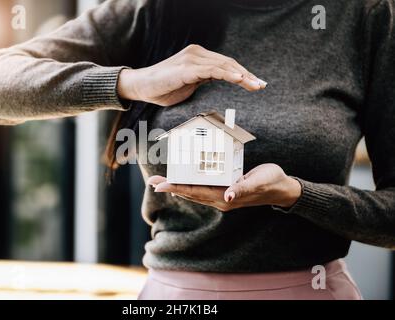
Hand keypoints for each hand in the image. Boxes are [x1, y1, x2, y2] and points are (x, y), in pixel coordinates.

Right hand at [117, 44, 266, 106]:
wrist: (141, 87)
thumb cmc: (163, 88)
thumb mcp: (188, 85)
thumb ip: (203, 81)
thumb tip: (218, 83)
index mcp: (198, 57)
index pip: (225, 64)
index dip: (242, 73)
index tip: (256, 83)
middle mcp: (197, 54)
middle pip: (229, 63)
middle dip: (247, 75)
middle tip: (262, 85)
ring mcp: (192, 59)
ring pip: (224, 65)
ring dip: (243, 76)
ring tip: (256, 85)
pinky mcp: (187, 68)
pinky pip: (213, 70)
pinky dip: (228, 74)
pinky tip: (240, 80)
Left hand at [147, 164, 301, 211]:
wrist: (281, 189)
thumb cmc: (271, 183)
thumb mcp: (258, 182)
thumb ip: (243, 189)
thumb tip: (228, 196)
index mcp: (225, 198)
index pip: (195, 192)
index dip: (176, 187)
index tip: (160, 185)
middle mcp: (220, 199)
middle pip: (190, 193)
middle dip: (170, 187)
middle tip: (152, 181)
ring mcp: (221, 196)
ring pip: (193, 192)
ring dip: (176, 186)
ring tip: (161, 182)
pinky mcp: (224, 190)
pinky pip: (202, 188)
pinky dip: (189, 184)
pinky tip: (182, 181)